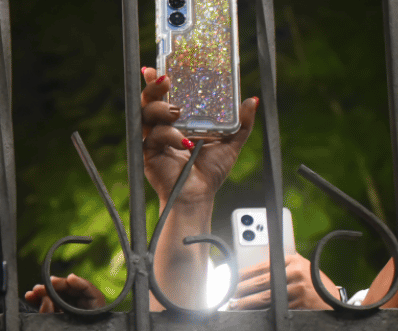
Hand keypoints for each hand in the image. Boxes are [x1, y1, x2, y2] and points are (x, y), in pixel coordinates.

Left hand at [25, 275, 118, 330]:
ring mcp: (91, 320)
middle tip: (38, 289)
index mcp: (64, 327)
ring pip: (81, 294)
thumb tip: (43, 302)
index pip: (54, 305)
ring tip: (52, 282)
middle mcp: (78, 321)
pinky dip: (84, 286)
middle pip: (67, 296)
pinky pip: (96, 299)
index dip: (42, 297)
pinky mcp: (102, 321)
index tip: (30, 295)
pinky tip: (72, 280)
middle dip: (51, 288)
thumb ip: (43, 327)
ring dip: (65, 284)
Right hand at [141, 67, 257, 203]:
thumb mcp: (231, 142)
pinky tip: (183, 142)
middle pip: (149, 99)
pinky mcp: (148, 152)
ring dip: (160, 108)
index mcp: (179, 120)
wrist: (198, 195)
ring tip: (177, 112)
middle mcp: (163, 126)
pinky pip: (152, 135)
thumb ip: (241, 122)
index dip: (158, 80)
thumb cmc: (211, 171)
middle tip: (166, 80)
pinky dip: (167, 135)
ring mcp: (154, 138)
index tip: (159, 67)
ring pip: (146, 113)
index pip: (165, 94)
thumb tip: (251, 100)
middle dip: (154, 87)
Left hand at [229, 255, 339, 309]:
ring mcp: (299, 288)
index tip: (230, 280)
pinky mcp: (300, 304)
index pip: (260, 267)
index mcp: (291, 260)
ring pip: (266, 297)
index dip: (242, 275)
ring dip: (247, 303)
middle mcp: (295, 272)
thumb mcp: (297, 267)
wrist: (331, 297)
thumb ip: (277, 266)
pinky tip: (252, 313)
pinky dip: (262, 312)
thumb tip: (247, 275)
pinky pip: (276, 308)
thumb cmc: (311, 282)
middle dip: (241, 290)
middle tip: (229, 296)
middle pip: (260, 283)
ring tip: (236, 305)